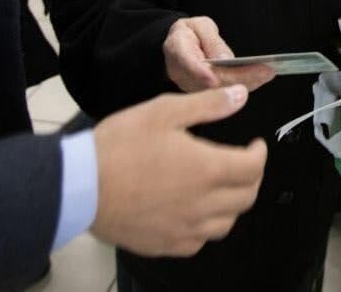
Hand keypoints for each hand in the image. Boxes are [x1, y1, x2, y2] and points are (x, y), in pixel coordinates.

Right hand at [90, 86, 266, 256]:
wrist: (79, 186)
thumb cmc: (118, 146)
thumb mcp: (164, 111)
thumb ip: (208, 105)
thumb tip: (240, 97)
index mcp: (208, 169)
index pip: (254, 167)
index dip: (261, 154)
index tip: (256, 146)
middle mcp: (202, 204)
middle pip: (246, 197)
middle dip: (251, 178)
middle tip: (242, 163)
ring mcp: (184, 228)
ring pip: (226, 223)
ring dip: (232, 204)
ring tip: (221, 186)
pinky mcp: (165, 243)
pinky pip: (199, 241)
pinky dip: (206, 226)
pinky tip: (195, 211)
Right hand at [163, 17, 274, 92]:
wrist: (179, 43)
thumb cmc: (190, 32)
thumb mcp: (199, 26)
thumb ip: (211, 41)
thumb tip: (225, 59)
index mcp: (176, 50)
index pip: (187, 63)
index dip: (201, 72)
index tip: (216, 77)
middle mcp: (181, 73)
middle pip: (210, 81)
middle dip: (240, 78)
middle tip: (265, 71)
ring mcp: (191, 86)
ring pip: (220, 91)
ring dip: (247, 83)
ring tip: (267, 73)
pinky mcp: (202, 93)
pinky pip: (224, 92)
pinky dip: (245, 84)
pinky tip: (260, 78)